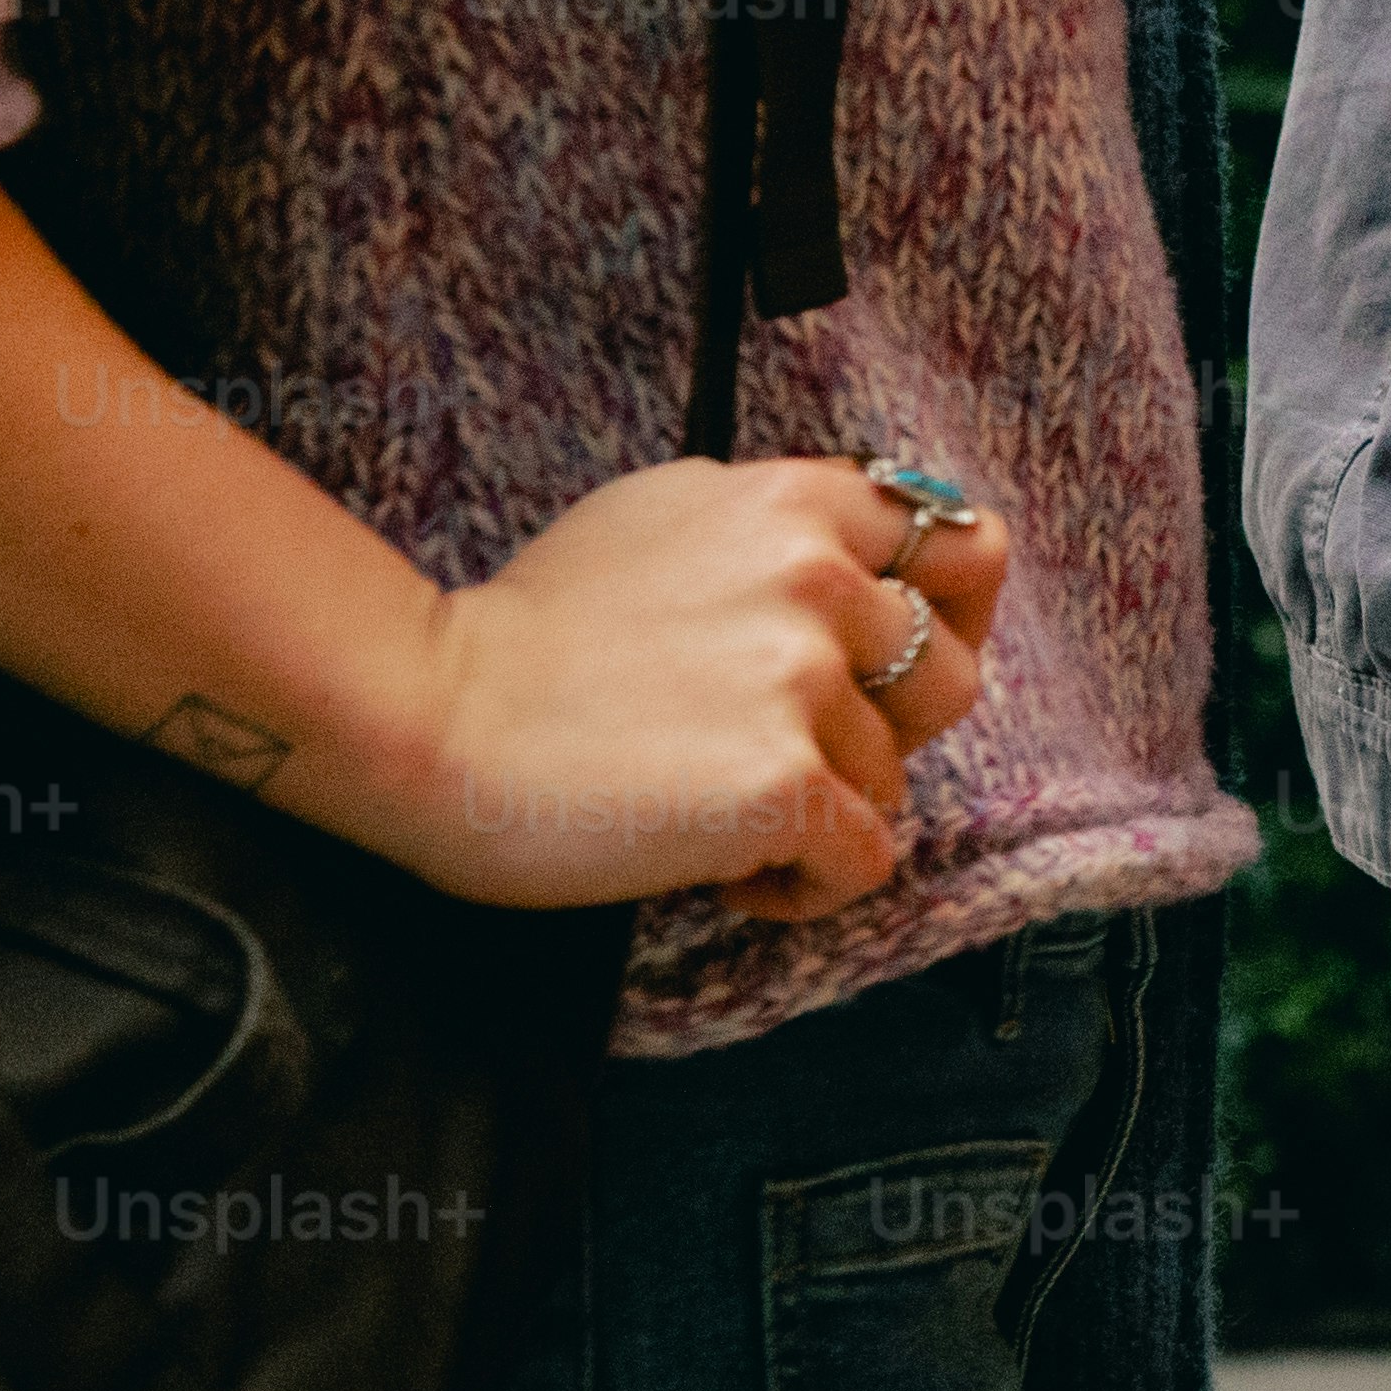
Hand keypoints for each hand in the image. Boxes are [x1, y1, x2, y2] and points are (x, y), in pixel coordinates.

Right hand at [355, 459, 1011, 921]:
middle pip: (947, 680)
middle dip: (882, 735)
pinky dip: (803, 888)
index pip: (968, 552)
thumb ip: (771, 534)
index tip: (888, 673)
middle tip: (789, 757)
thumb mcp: (662, 520)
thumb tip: (852, 565)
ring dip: (823, 814)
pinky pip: (863, 863)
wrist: (422, 715)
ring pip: (893, 781)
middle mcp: (818, 575)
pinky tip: (729, 878)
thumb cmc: (522, 636)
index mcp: (797, 503)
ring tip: (722, 816)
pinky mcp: (785, 782)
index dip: (943, 626)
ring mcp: (805, 679)